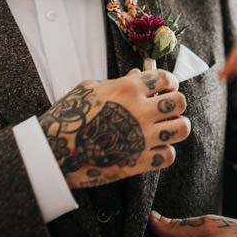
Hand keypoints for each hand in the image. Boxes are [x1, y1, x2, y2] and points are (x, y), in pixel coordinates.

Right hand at [38, 69, 188, 188]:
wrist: (54, 152)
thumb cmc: (68, 117)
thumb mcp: (88, 89)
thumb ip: (117, 81)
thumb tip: (137, 74)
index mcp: (127, 89)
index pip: (165, 78)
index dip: (169, 82)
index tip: (166, 87)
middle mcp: (139, 111)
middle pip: (179, 102)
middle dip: (176, 103)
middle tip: (166, 109)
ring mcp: (141, 137)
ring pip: (182, 128)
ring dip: (176, 127)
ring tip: (165, 128)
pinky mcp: (139, 162)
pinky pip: (169, 155)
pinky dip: (164, 152)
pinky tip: (153, 149)